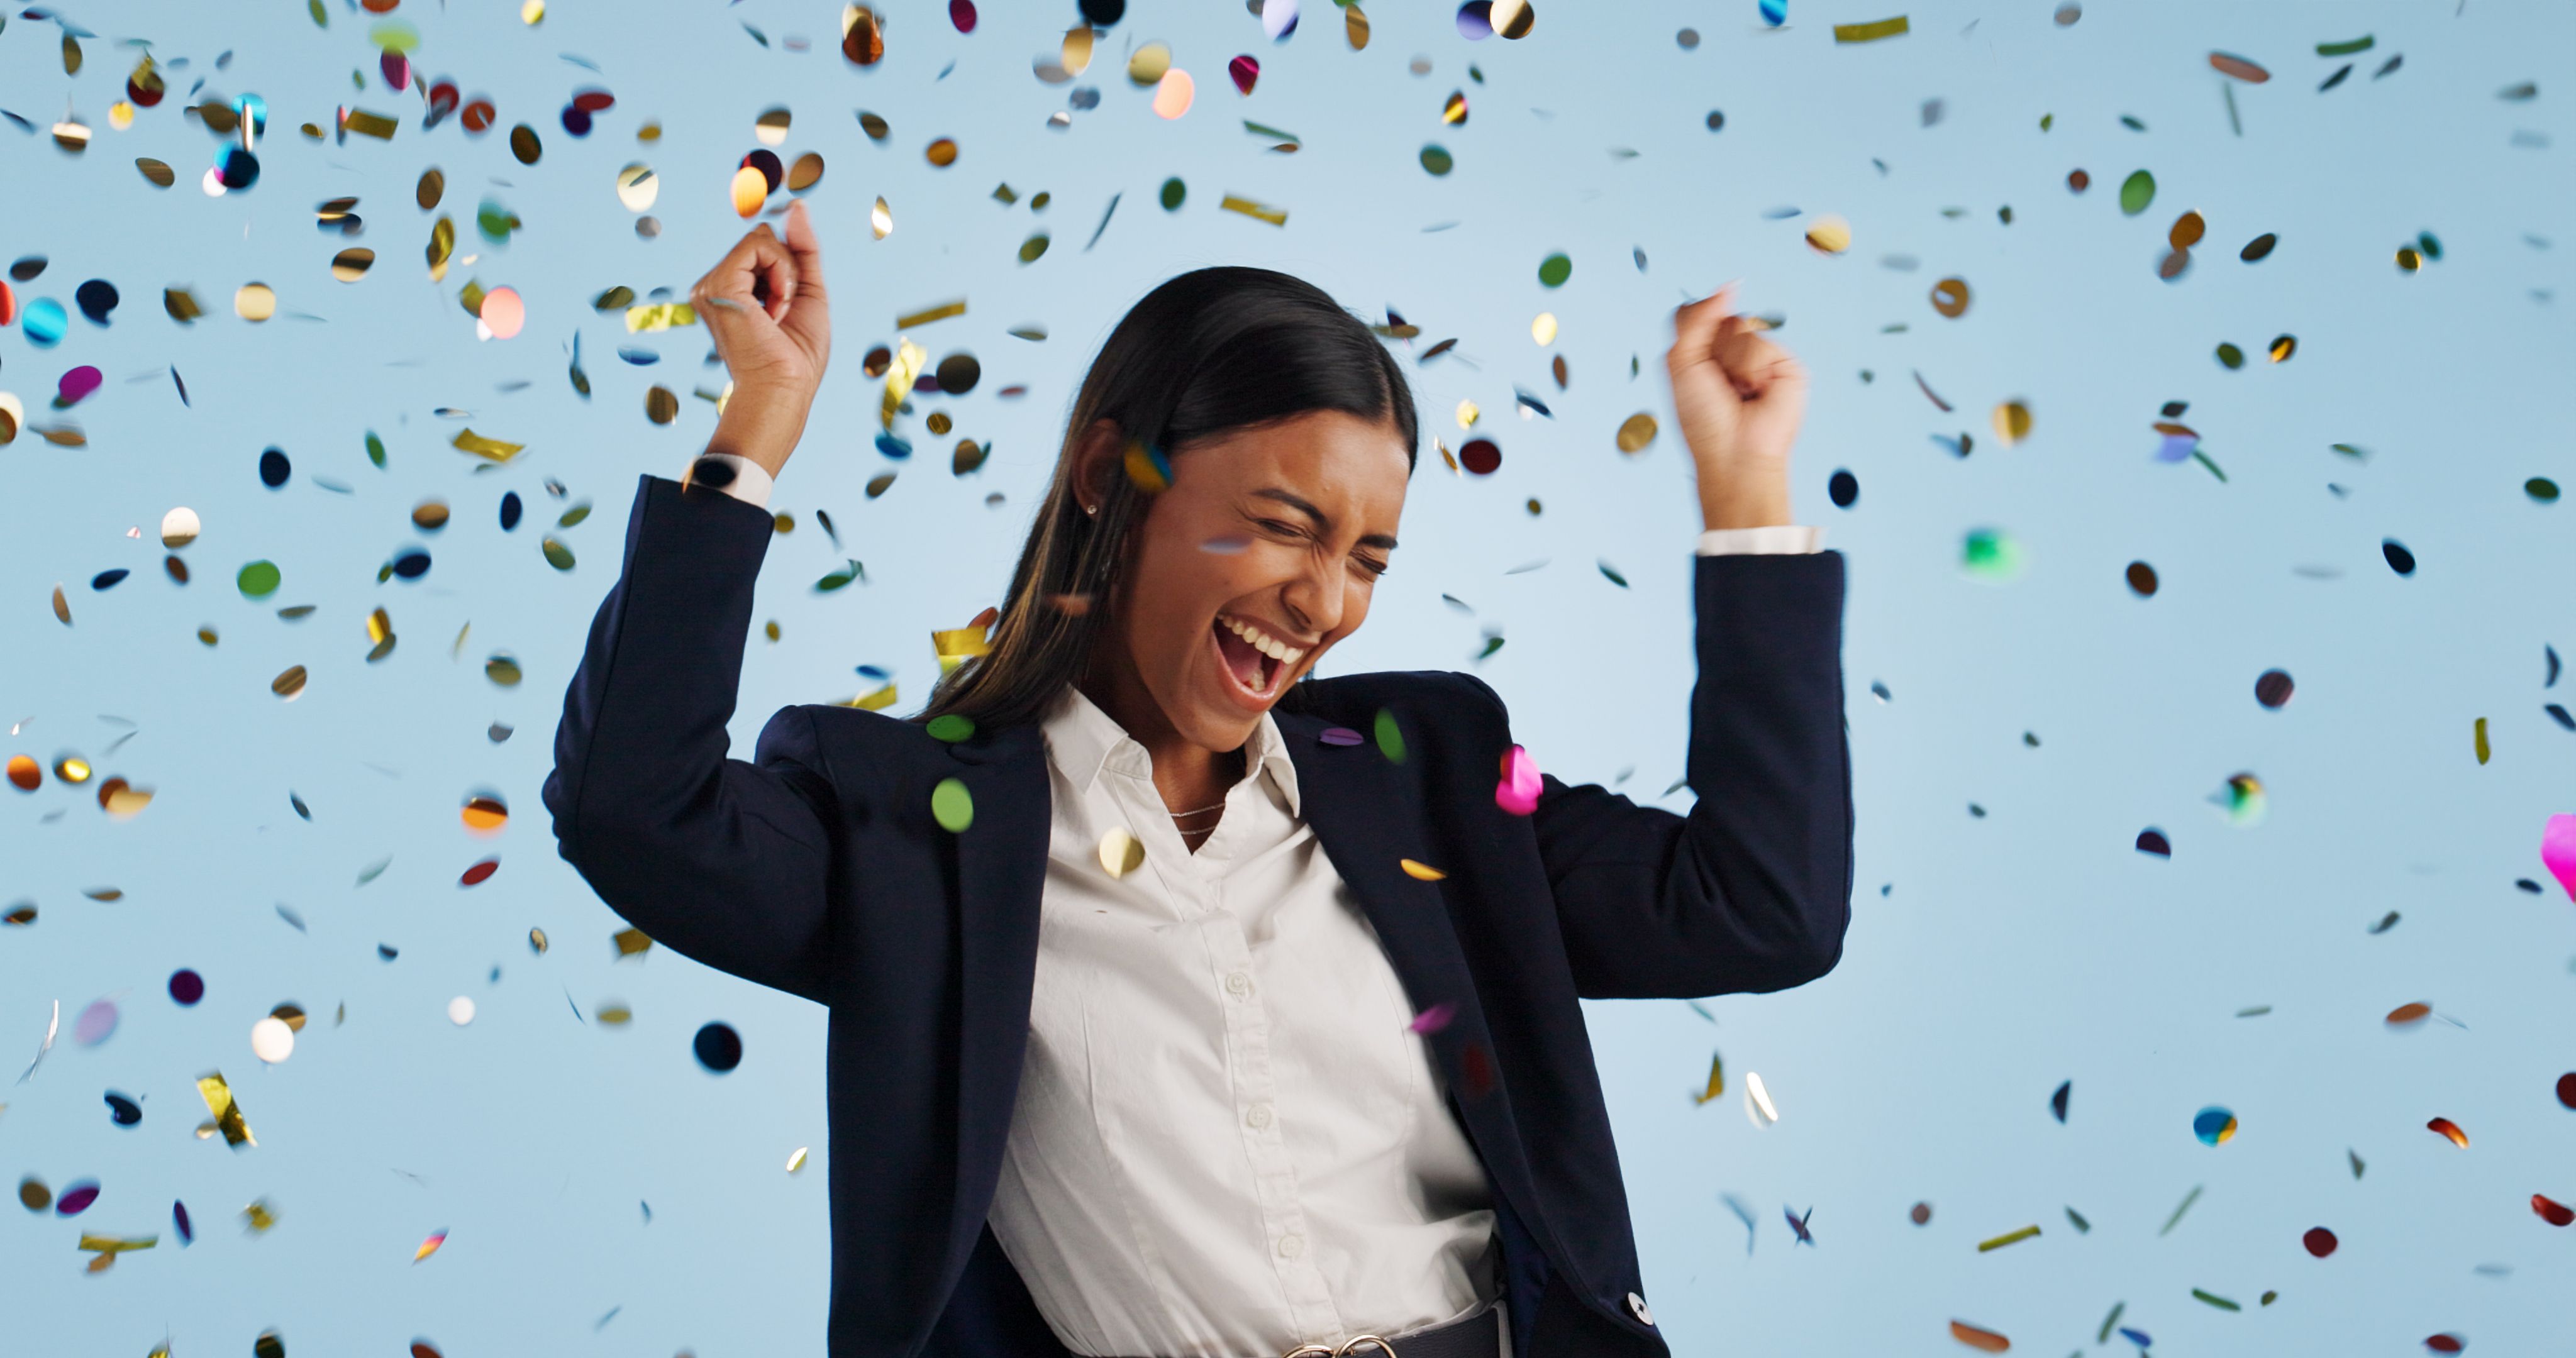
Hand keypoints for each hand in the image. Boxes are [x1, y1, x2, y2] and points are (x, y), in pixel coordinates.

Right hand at [690, 200, 830, 472]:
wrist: (784, 390)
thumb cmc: (797, 355)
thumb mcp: (807, 291)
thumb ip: (803, 248)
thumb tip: (797, 205)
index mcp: (729, 289)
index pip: (763, 247)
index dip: (788, 269)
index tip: (787, 309)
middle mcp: (712, 284)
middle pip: (763, 239)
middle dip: (788, 271)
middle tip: (783, 314)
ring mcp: (711, 284)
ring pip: (762, 239)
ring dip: (786, 275)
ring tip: (778, 315)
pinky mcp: (718, 284)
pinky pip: (760, 246)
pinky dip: (782, 275)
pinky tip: (775, 311)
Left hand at [1666, 283, 1808, 530]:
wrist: (1735, 453)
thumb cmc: (1703, 419)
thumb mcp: (1681, 363)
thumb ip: (1695, 318)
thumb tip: (1729, 285)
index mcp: (1706, 352)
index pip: (1697, 313)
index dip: (1695, 328)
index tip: (1696, 364)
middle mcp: (1734, 351)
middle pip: (1720, 315)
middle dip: (1712, 349)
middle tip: (1717, 382)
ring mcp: (1762, 357)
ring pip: (1741, 325)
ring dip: (1731, 362)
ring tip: (1738, 390)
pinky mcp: (1786, 365)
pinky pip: (1763, 342)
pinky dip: (1753, 369)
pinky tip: (1756, 391)